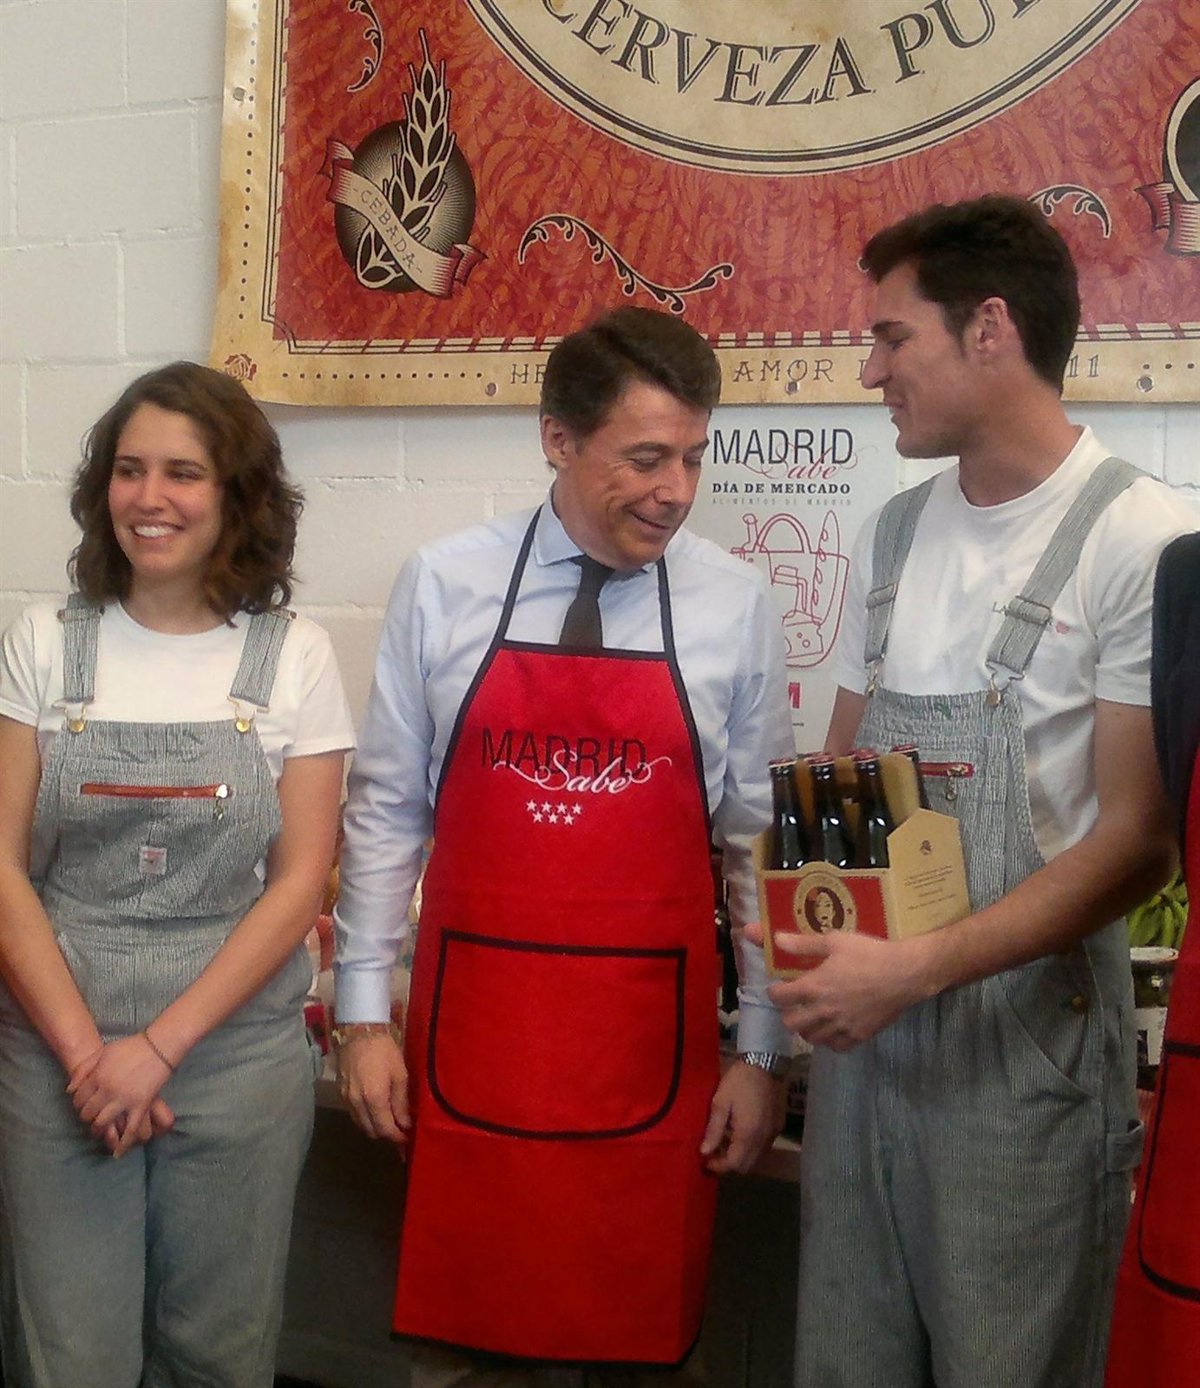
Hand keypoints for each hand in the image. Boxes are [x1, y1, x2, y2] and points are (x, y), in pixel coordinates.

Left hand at [67, 1034, 175, 1156]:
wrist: (159, 1045)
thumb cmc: (131, 1046)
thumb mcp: (103, 1052)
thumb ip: (84, 1069)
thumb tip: (69, 1090)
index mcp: (98, 1076)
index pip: (79, 1098)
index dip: (78, 1103)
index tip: (82, 1104)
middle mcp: (108, 1090)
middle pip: (88, 1112)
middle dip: (86, 1117)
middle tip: (89, 1117)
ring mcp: (124, 1100)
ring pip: (103, 1123)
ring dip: (98, 1130)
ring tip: (99, 1130)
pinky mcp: (141, 1105)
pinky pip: (131, 1129)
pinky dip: (123, 1143)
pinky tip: (117, 1154)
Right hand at [338, 1034, 410, 1145]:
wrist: (359, 1031)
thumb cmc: (384, 1050)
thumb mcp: (400, 1074)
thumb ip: (401, 1102)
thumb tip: (405, 1123)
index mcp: (374, 1099)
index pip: (385, 1130)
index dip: (397, 1138)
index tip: (407, 1138)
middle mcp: (358, 1104)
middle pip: (371, 1131)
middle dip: (386, 1134)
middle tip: (399, 1130)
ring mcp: (346, 1099)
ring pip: (361, 1124)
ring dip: (374, 1127)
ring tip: (388, 1121)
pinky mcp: (340, 1093)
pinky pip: (354, 1114)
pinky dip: (364, 1117)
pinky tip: (374, 1110)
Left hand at [699, 1060, 786, 1174]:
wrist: (765, 1062)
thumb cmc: (739, 1081)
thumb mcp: (721, 1102)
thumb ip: (714, 1129)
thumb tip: (704, 1152)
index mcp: (748, 1134)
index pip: (734, 1164)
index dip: (718, 1166)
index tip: (705, 1160)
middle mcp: (763, 1140)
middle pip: (747, 1166)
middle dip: (729, 1165)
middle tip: (714, 1154)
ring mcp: (773, 1133)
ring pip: (757, 1158)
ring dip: (741, 1157)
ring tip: (725, 1144)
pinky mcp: (778, 1126)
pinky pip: (764, 1147)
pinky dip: (751, 1148)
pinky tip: (740, 1135)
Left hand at [760, 927, 929, 1049]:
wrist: (903, 974)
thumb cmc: (868, 954)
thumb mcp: (834, 942)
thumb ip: (803, 944)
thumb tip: (777, 939)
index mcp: (813, 987)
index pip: (779, 998)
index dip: (774, 992)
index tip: (778, 987)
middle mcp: (823, 1011)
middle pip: (791, 1024)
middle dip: (787, 1014)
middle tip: (794, 1004)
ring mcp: (841, 1027)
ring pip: (812, 1038)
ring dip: (807, 1028)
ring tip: (812, 1016)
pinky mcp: (858, 1036)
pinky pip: (835, 1046)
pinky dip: (829, 1040)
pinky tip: (832, 1028)